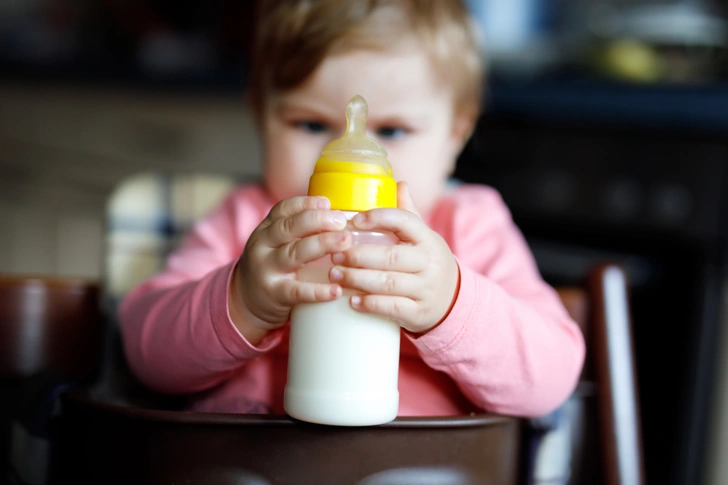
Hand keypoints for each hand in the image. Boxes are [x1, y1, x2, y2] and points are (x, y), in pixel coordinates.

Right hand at [231, 196, 352, 339]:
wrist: (246, 300)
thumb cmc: (273, 266)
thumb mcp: (277, 242)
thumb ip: (300, 229)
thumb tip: (341, 216)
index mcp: (266, 229)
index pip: (283, 209)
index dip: (306, 204)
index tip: (327, 203)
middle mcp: (263, 246)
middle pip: (289, 227)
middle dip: (317, 220)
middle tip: (342, 221)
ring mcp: (267, 270)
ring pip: (294, 253)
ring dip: (322, 244)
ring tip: (345, 241)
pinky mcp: (274, 294)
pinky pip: (297, 291)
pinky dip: (317, 291)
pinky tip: (336, 290)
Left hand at [328, 182, 459, 333]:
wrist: (452, 300)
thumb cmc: (426, 262)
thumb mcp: (423, 237)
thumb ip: (408, 213)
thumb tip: (398, 183)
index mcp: (427, 238)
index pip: (405, 221)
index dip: (378, 218)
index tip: (353, 220)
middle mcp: (429, 262)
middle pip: (390, 256)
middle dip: (358, 255)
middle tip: (333, 254)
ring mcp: (425, 289)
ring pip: (388, 283)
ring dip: (357, 279)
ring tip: (335, 274)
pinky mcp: (418, 313)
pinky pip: (392, 308)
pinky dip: (370, 304)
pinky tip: (351, 300)